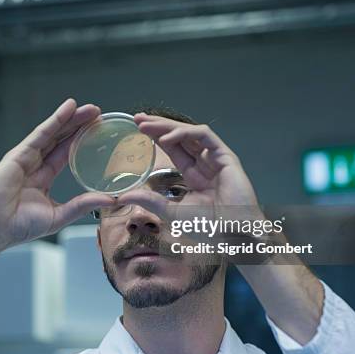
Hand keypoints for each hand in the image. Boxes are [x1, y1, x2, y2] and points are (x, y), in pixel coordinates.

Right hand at [0, 99, 114, 251]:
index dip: (80, 142)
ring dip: (71, 119)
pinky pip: (41, 133)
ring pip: (53, 133)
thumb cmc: (18, 227)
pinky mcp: (18, 154)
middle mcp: (34, 166)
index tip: (98, 132)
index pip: (65, 155)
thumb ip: (82, 205)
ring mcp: (25, 158)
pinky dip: (56, 119)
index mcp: (42, 179)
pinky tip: (69, 108)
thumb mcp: (58, 215)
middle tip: (99, 114)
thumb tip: (110, 200)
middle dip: (79, 126)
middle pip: (61, 140)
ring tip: (91, 109)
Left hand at [118, 113, 260, 216]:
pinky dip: (184, 133)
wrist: (233, 235)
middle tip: (137, 118)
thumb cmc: (208, 228)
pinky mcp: (226, 156)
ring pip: (190, 132)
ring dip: (167, 126)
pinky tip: (165, 138)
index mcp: (194, 175)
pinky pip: (204, 135)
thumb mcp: (172, 212)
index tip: (137, 128)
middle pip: (179, 137)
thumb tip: (121, 197)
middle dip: (159, 125)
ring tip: (146, 124)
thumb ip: (149, 201)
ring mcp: (216, 158)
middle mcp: (205, 163)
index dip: (156, 137)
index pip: (173, 149)